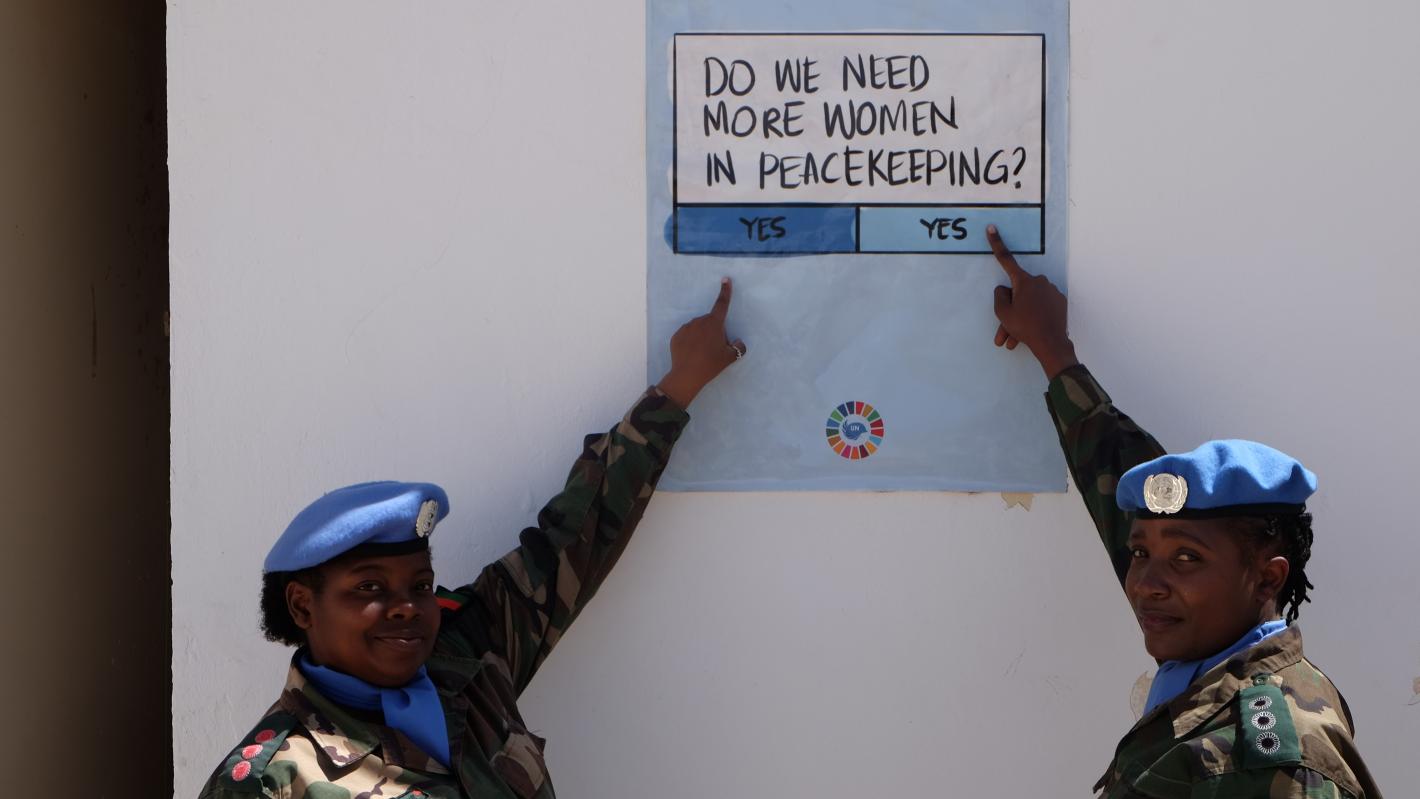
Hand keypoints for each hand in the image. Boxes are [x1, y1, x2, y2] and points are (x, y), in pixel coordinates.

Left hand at [656, 278, 746, 407]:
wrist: (687, 375)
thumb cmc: (711, 364)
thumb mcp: (730, 357)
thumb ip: (738, 347)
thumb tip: (738, 342)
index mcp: (714, 323)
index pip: (722, 304)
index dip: (725, 291)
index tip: (725, 279)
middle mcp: (699, 321)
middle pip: (710, 322)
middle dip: (714, 331)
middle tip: (714, 349)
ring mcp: (686, 327)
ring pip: (698, 328)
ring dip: (701, 336)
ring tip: (702, 353)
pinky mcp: (676, 335)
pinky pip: (687, 335)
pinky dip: (690, 342)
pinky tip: (692, 354)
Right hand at [988, 225, 1078, 379]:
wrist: (1051, 344)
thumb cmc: (1025, 327)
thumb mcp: (1003, 313)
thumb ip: (1000, 296)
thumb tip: (1005, 289)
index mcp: (1024, 281)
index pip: (1006, 259)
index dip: (997, 243)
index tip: (992, 228)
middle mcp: (1039, 281)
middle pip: (1019, 292)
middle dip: (1012, 309)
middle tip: (1005, 332)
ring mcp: (1052, 291)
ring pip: (1030, 302)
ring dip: (1022, 318)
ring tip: (1015, 340)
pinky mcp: (1060, 301)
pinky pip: (1042, 307)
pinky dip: (1035, 318)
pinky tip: (1032, 333)